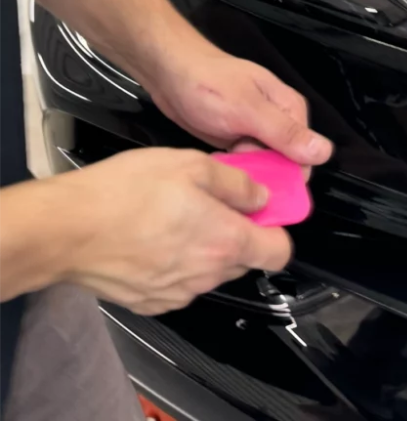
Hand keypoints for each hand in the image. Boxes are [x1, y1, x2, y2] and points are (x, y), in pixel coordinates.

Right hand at [50, 148, 291, 314]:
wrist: (67, 228)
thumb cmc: (124, 193)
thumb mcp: (192, 164)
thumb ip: (235, 183)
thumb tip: (258, 194)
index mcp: (225, 240)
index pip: (279, 252)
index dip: (278, 229)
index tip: (266, 211)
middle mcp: (205, 275)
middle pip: (244, 259)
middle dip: (237, 232)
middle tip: (214, 201)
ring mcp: (177, 293)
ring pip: (209, 270)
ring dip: (204, 246)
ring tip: (176, 213)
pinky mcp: (150, 301)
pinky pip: (179, 282)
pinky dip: (175, 262)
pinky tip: (153, 235)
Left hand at [145, 44, 332, 167]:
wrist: (168, 72)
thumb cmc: (207, 85)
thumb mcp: (246, 110)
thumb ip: (284, 133)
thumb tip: (325, 152)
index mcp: (290, 110)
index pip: (305, 156)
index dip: (288, 175)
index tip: (262, 183)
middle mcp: (278, 122)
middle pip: (286, 164)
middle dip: (265, 176)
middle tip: (236, 172)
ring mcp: (256, 131)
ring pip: (264, 166)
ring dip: (248, 174)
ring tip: (224, 168)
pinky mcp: (237, 139)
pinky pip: (245, 164)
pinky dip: (235, 170)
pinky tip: (220, 168)